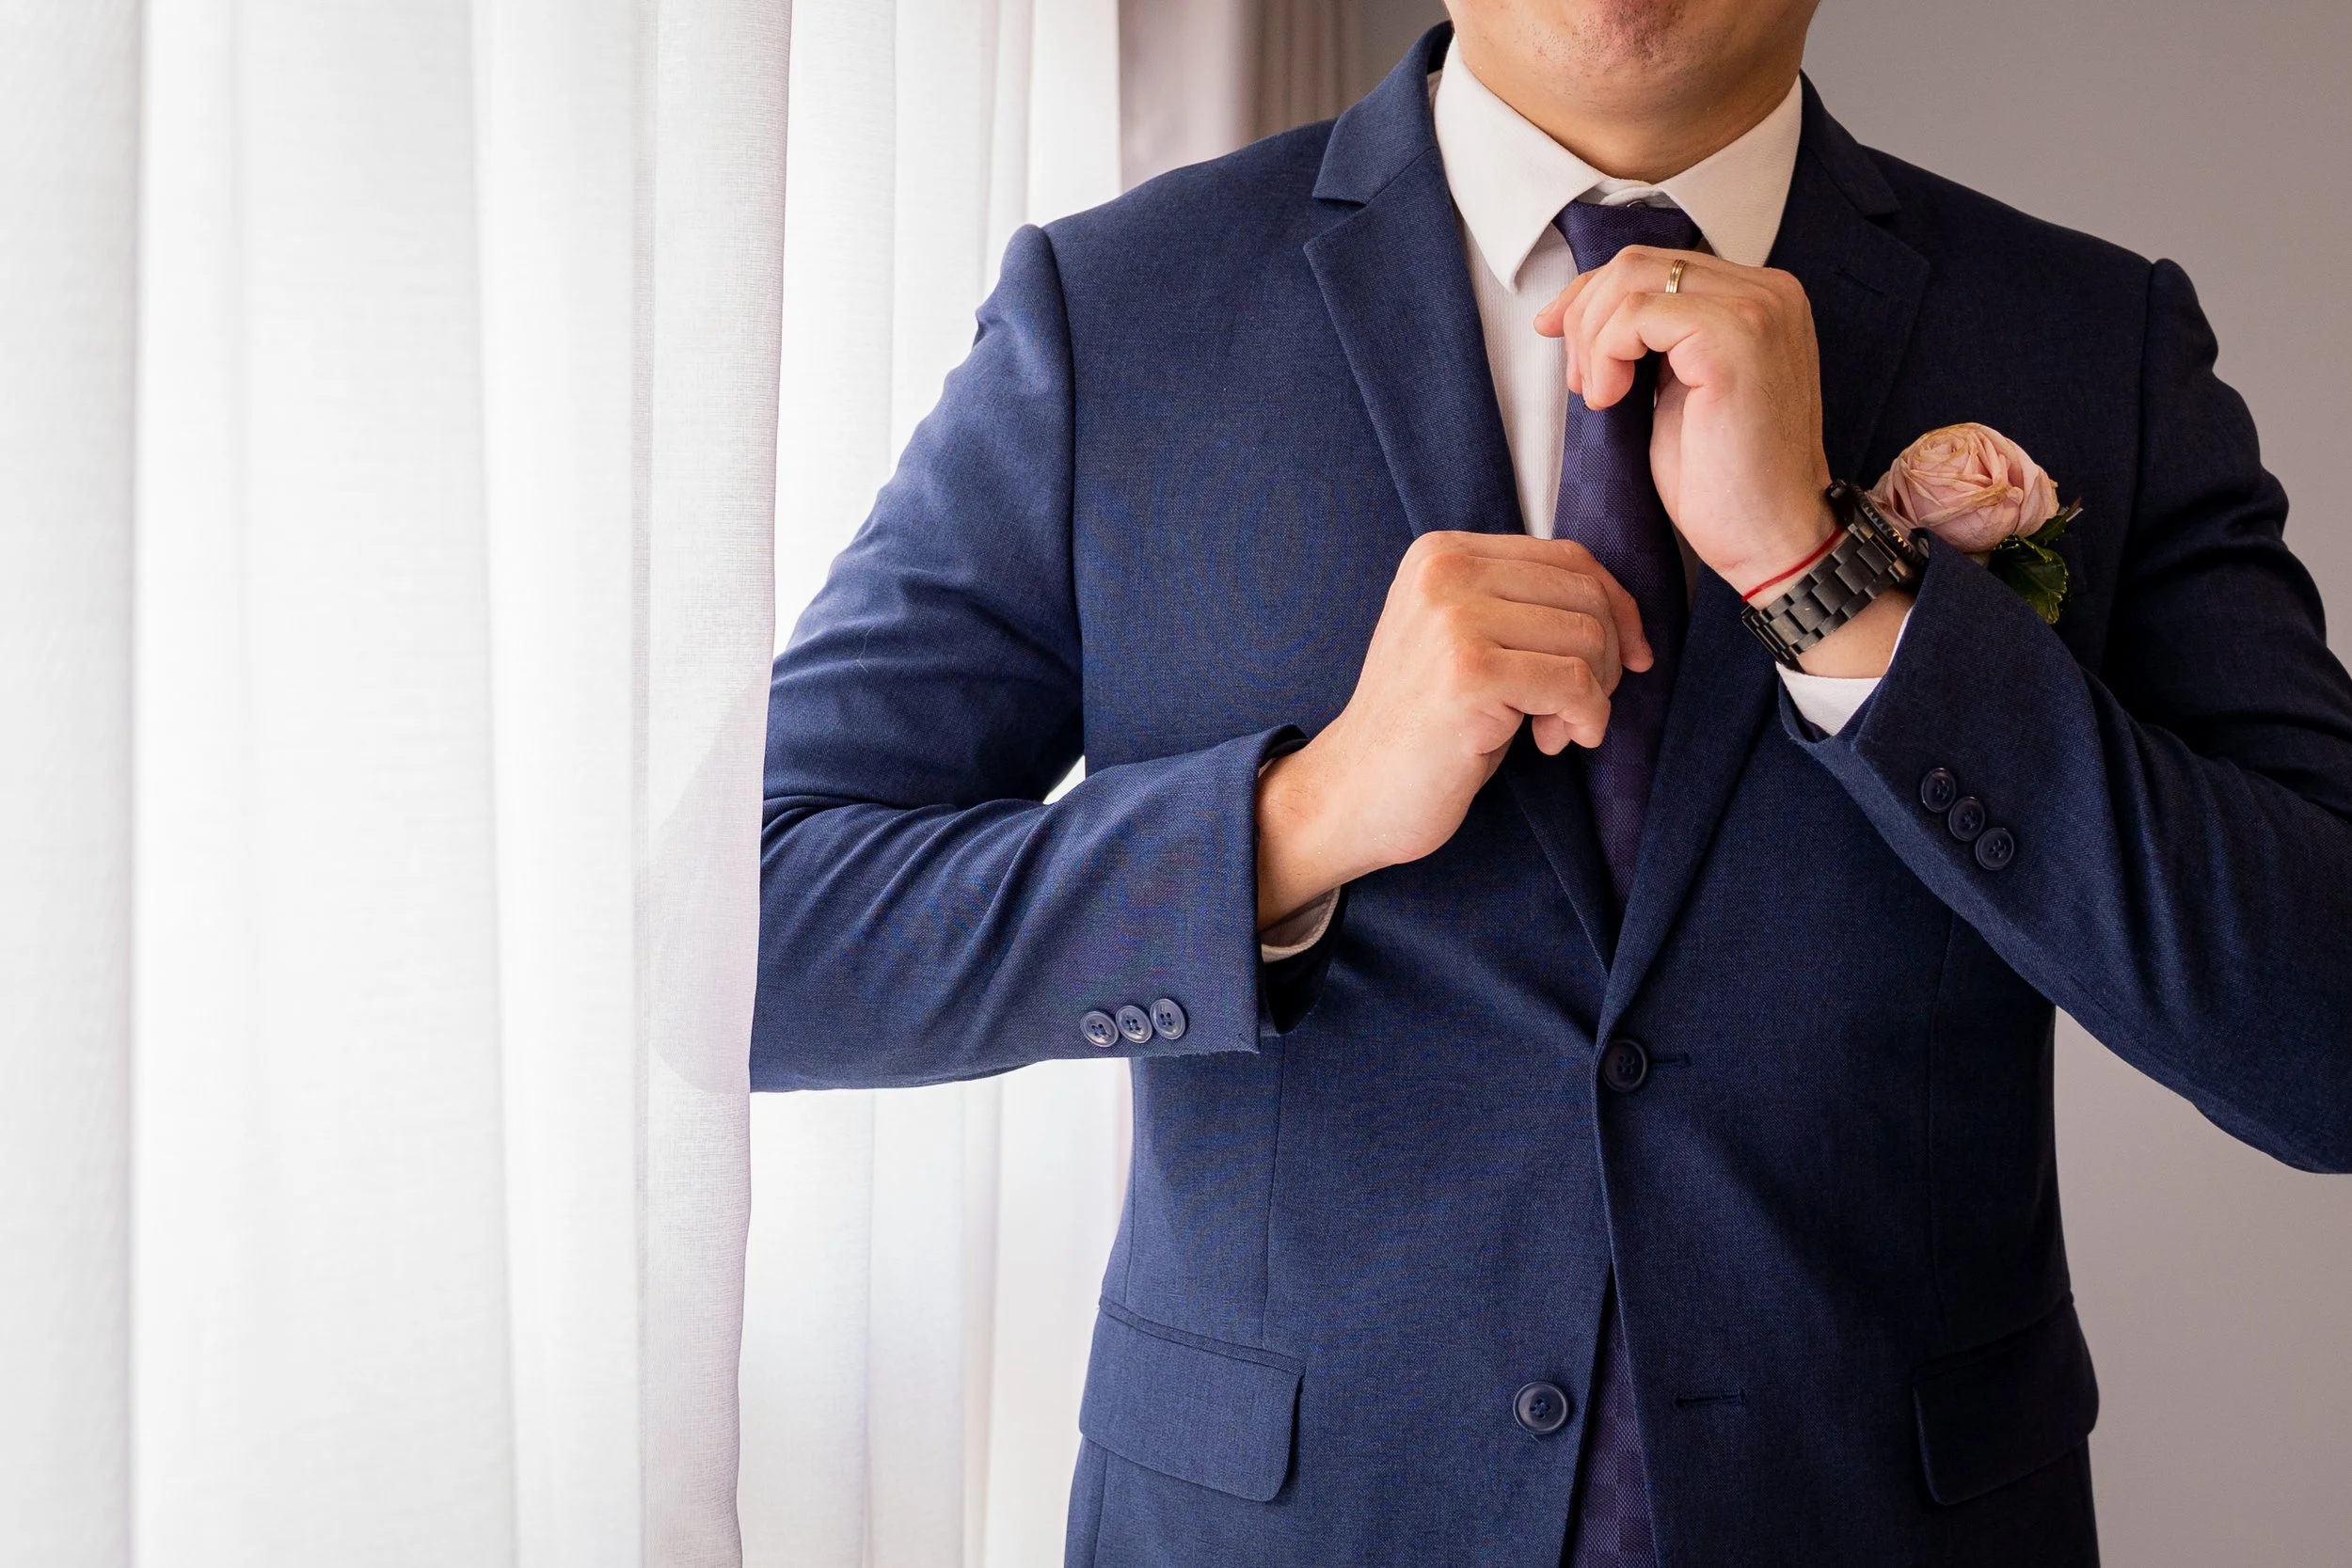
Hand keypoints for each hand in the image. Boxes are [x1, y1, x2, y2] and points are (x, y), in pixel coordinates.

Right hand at [1255, 532, 1649, 926]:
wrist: (1355, 791)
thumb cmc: (1425, 726)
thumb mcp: (1468, 641)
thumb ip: (1524, 606)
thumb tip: (1626, 610)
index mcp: (1441, 552)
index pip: (1570, 557)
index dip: (1617, 608)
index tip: (1627, 661)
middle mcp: (1444, 570)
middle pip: (1586, 594)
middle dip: (1606, 659)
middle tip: (1573, 710)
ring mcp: (1453, 618)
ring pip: (1589, 637)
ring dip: (1592, 696)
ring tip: (1551, 730)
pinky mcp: (1469, 672)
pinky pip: (1576, 683)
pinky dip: (1584, 720)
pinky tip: (1550, 744)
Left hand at [1535, 247, 1835, 596]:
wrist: (1772, 537)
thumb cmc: (1725, 480)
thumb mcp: (1677, 388)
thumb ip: (1654, 339)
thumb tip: (1582, 308)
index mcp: (1759, 297)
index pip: (1655, 263)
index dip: (1592, 294)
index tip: (1553, 332)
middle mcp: (1769, 290)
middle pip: (1637, 262)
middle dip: (1585, 317)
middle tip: (1581, 383)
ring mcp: (1757, 310)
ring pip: (1631, 280)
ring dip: (1592, 339)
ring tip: (1599, 396)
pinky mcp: (1735, 339)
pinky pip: (1637, 315)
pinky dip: (1606, 355)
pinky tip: (1611, 400)